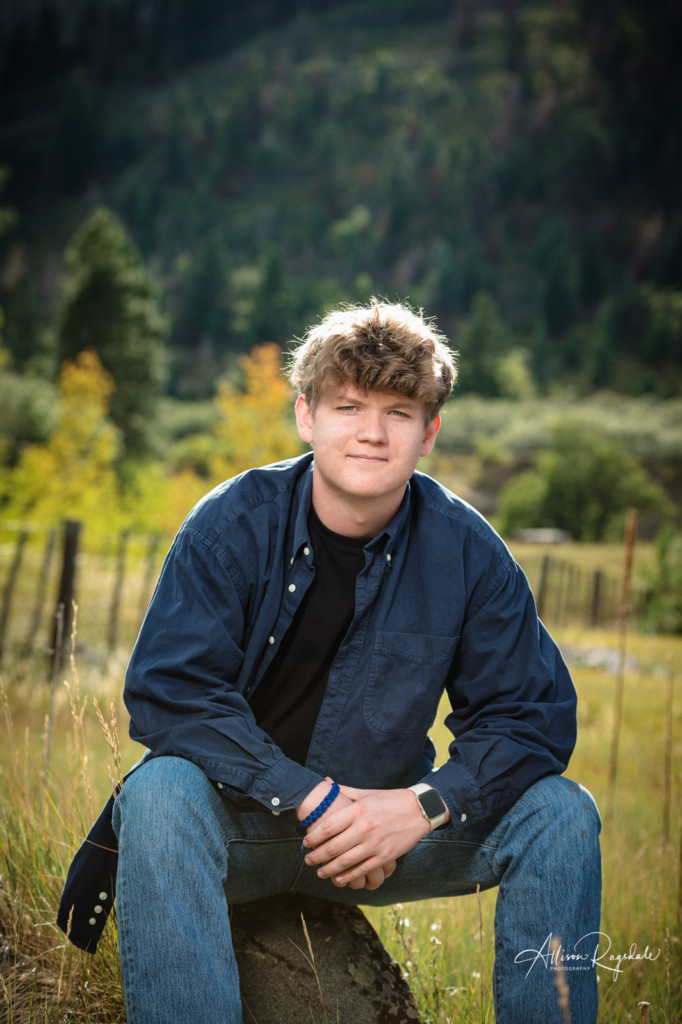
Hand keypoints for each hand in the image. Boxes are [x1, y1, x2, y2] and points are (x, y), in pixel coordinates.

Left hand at [301, 786, 432, 887]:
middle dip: (316, 856)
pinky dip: (347, 877)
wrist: (419, 809)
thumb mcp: (366, 793)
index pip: (327, 827)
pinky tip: (338, 879)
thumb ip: (344, 791)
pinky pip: (361, 870)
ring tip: (319, 872)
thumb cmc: (390, 800)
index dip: (313, 837)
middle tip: (308, 860)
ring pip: (344, 862)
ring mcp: (374, 844)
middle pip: (332, 847)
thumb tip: (326, 783)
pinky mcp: (384, 857)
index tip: (305, 841)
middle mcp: (364, 828)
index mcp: (358, 810)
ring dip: (328, 869)